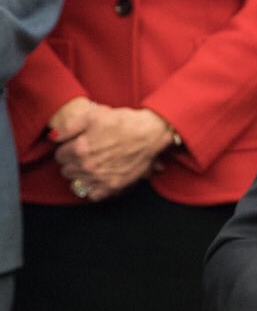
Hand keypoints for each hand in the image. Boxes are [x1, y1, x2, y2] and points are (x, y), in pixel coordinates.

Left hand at [52, 104, 175, 200]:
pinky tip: (97, 179)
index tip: (75, 145)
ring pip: (77, 183)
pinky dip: (92, 189)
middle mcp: (88, 166)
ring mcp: (101, 178)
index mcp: (80, 149)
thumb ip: (69, 127)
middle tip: (84, 155)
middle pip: (66, 171)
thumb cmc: (123, 122)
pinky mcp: (113, 186)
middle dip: (71, 162)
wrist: (150, 133)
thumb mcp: (93, 115)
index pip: (59, 156)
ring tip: (91, 166)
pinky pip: (92, 195)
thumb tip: (53, 138)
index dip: (66, 149)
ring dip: (80, 175)